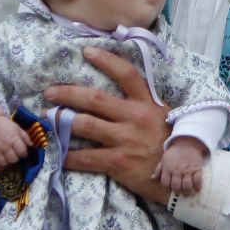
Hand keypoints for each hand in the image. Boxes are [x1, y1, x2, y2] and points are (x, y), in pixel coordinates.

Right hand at [0, 114, 29, 168]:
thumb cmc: (4, 126)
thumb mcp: (17, 128)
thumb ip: (25, 137)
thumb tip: (31, 145)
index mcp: (13, 138)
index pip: (22, 151)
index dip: (24, 154)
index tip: (22, 153)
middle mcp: (5, 145)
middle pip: (13, 159)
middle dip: (16, 159)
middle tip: (15, 156)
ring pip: (4, 163)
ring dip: (8, 163)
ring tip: (8, 160)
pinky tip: (2, 164)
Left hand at [45, 48, 169, 203]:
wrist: (180, 177)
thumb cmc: (171, 144)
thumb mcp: (163, 116)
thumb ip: (143, 103)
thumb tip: (121, 89)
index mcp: (147, 103)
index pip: (126, 74)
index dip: (106, 60)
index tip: (87, 51)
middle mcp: (134, 117)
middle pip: (95, 99)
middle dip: (68, 93)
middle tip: (50, 92)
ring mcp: (125, 140)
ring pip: (85, 124)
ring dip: (62, 120)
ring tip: (48, 118)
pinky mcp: (118, 162)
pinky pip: (86, 157)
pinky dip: (69, 155)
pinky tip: (58, 154)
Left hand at [155, 140, 206, 195]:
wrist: (188, 143)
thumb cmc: (174, 152)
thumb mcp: (164, 159)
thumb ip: (159, 169)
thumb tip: (153, 178)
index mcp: (168, 169)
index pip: (165, 183)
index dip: (167, 188)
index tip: (170, 189)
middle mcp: (177, 171)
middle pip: (176, 186)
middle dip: (177, 192)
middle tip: (179, 193)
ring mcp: (187, 170)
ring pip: (187, 186)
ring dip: (187, 192)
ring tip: (187, 194)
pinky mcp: (196, 169)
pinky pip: (197, 181)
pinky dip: (197, 187)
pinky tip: (197, 189)